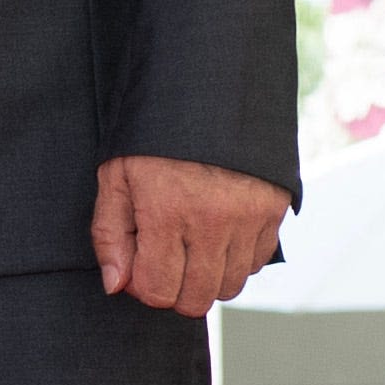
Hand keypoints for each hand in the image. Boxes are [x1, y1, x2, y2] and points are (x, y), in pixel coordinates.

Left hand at [90, 152, 288, 314]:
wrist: (210, 87)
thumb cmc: (154, 133)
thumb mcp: (115, 175)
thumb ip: (110, 233)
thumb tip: (115, 285)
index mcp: (167, 211)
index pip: (157, 289)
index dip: (142, 287)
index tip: (138, 266)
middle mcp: (212, 220)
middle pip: (195, 297)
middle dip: (173, 290)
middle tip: (162, 262)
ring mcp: (248, 217)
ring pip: (229, 286)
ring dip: (205, 279)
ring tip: (188, 249)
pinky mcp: (274, 210)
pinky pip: (256, 262)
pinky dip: (235, 261)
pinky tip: (215, 237)